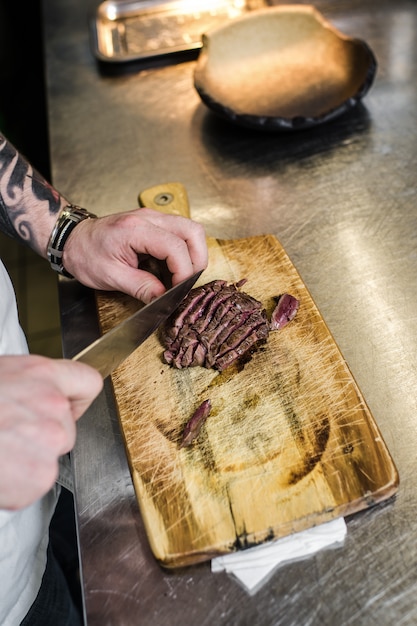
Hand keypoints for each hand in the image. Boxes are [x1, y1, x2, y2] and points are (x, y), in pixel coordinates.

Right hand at [0, 355, 102, 509]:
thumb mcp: (0, 376)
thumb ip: (26, 386)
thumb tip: (29, 399)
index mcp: (42, 374)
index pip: (87, 383)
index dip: (76, 400)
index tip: (66, 408)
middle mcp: (53, 404)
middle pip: (66, 429)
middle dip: (40, 439)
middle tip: (5, 438)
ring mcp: (50, 439)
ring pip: (49, 459)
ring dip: (26, 464)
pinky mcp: (40, 474)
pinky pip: (34, 486)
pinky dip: (15, 488)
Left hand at [62, 208, 207, 302]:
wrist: (73, 239)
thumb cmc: (86, 254)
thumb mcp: (110, 276)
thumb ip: (141, 287)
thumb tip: (165, 298)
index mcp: (135, 229)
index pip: (175, 246)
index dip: (184, 271)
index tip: (179, 290)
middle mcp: (148, 218)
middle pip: (192, 231)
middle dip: (197, 259)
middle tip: (188, 281)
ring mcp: (153, 218)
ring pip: (191, 230)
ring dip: (193, 254)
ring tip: (182, 275)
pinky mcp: (154, 223)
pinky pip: (180, 233)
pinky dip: (184, 251)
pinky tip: (173, 267)